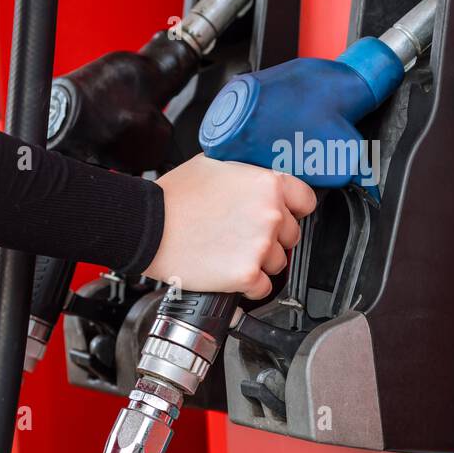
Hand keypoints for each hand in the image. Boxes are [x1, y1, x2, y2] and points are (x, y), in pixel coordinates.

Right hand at [144, 155, 316, 298]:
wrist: (147, 226)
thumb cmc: (174, 197)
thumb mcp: (215, 164)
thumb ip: (246, 172)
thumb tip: (256, 176)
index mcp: (267, 185)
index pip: (306, 200)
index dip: (294, 209)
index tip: (285, 214)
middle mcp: (271, 215)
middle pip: (292, 235)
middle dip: (272, 237)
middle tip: (243, 235)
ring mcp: (261, 247)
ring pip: (279, 263)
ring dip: (260, 261)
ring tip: (231, 252)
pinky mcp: (247, 275)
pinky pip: (264, 288)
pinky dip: (249, 285)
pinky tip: (229, 272)